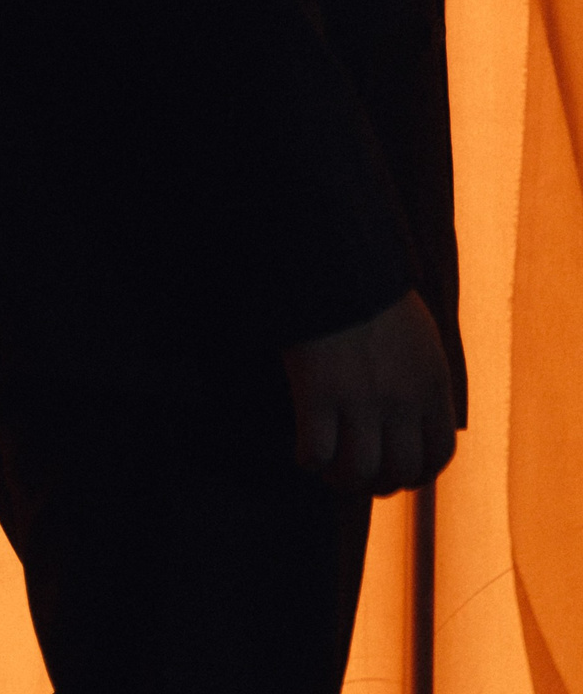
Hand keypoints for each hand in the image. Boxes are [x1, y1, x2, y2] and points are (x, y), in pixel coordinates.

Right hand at [281, 288, 456, 494]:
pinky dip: (309, 460)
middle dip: (378, 482)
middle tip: (357, 476)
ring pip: (357, 471)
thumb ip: (421, 382)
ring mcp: (360, 399)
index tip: (396, 473)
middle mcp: (402, 399)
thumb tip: (413, 426)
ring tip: (327, 469)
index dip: (418, 475)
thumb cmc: (370, 294)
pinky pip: (316, 451)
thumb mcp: (417, 337)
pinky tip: (303, 451)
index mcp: (432, 384)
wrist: (331, 257)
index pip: (438, 455)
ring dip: (341, 479)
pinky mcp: (318, 392)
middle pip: (399, 471)